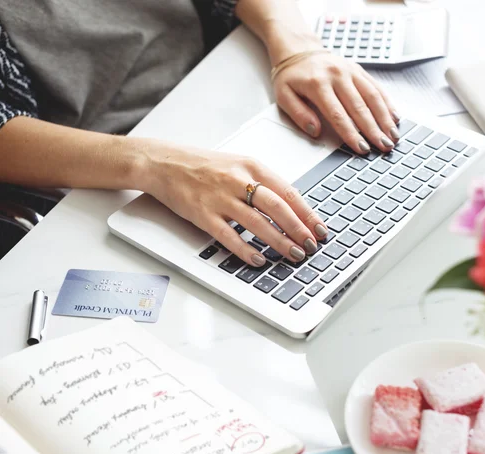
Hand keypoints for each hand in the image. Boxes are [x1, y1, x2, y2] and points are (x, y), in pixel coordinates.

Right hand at [138, 141, 327, 266]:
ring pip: (257, 223)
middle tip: (311, 246)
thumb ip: (264, 183)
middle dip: (298, 229)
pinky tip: (259, 260)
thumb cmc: (204, 166)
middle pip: (277, 207)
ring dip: (279, 242)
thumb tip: (292, 208)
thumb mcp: (239, 165)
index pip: (288, 191)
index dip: (307, 213)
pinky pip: (229, 236)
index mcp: (251, 166)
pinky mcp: (203, 214)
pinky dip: (246, 250)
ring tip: (293, 255)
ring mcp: (220, 198)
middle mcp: (238, 180)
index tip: (320, 229)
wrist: (164, 163)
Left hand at [273, 52, 400, 153]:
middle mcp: (337, 76)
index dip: (351, 134)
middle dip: (374, 130)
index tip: (361, 148)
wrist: (299, 50)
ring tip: (393, 136)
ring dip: (385, 118)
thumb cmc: (291, 77)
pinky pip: (376, 87)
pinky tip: (395, 118)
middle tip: (384, 146)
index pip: (338, 114)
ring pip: (372, 97)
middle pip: (359, 107)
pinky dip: (387, 103)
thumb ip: (299, 114)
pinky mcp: (359, 70)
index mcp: (318, 84)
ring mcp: (351, 71)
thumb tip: (315, 131)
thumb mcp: (284, 96)